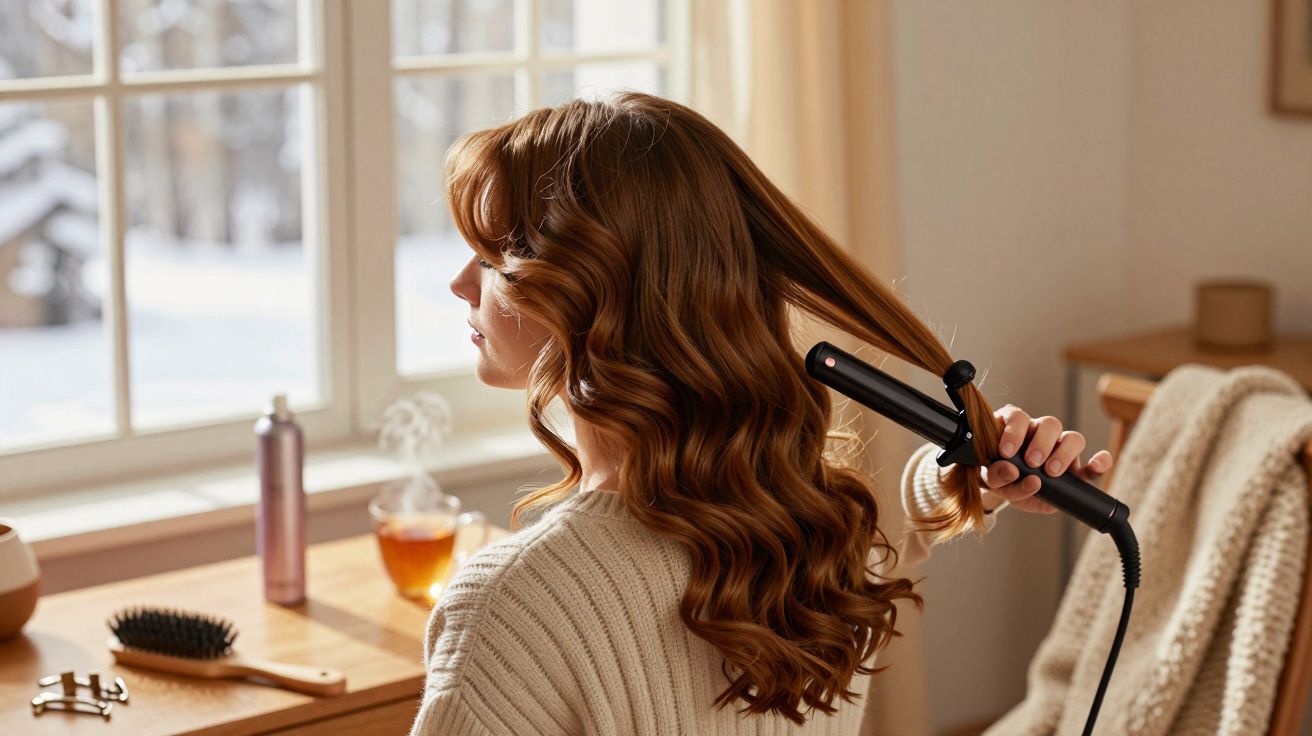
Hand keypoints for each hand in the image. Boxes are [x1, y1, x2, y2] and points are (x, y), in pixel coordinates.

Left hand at [979, 404, 1114, 514]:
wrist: (1010, 493)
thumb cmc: (999, 478)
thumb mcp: (992, 478)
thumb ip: (996, 475)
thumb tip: (1010, 471)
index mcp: (1016, 427)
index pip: (1017, 416)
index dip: (1013, 432)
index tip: (1006, 452)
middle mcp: (1040, 433)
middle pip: (1050, 424)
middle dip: (1041, 443)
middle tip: (1032, 463)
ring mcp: (1061, 450)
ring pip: (1072, 438)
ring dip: (1064, 453)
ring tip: (1051, 472)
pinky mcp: (1077, 469)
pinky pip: (1096, 462)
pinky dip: (1100, 462)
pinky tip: (1096, 466)